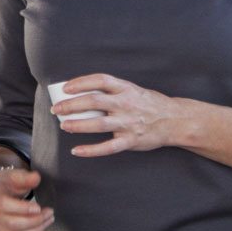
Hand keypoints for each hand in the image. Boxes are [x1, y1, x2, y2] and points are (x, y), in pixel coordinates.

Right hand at [0, 168, 53, 230]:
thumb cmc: (6, 185)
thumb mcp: (14, 176)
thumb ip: (25, 177)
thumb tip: (36, 178)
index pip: (4, 205)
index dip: (23, 208)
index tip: (39, 207)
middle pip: (12, 224)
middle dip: (35, 221)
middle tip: (49, 213)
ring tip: (49, 221)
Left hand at [51, 73, 180, 157]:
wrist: (175, 120)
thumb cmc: (149, 104)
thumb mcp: (132, 90)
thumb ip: (112, 91)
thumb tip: (82, 94)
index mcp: (126, 88)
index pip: (99, 80)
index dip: (80, 82)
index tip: (65, 88)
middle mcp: (126, 104)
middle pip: (94, 101)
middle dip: (71, 105)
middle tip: (57, 109)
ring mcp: (128, 123)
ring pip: (98, 124)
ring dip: (78, 125)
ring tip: (64, 125)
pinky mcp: (131, 141)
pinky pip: (108, 147)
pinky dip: (90, 150)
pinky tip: (77, 150)